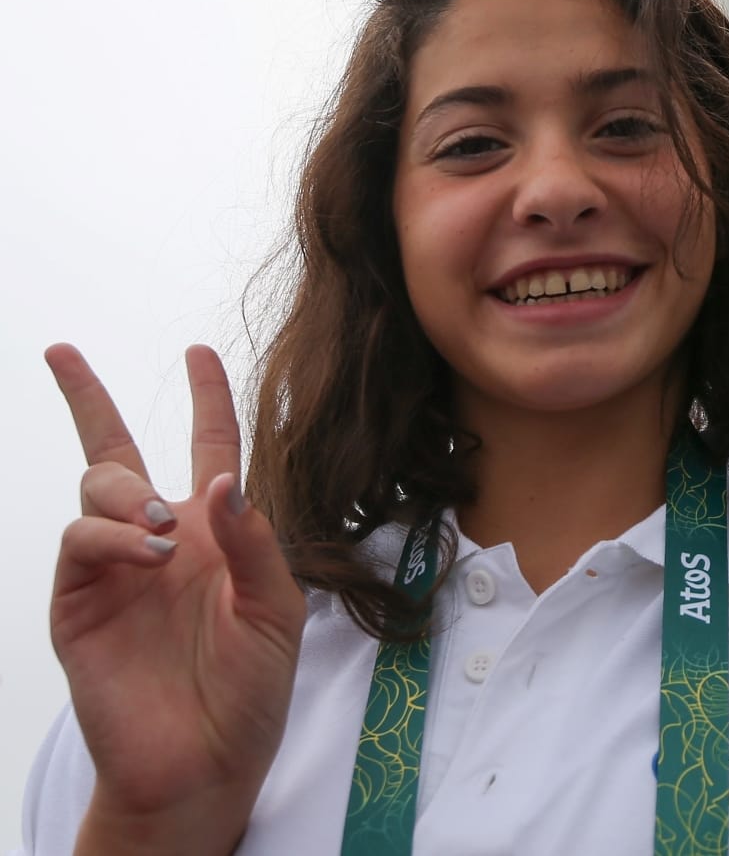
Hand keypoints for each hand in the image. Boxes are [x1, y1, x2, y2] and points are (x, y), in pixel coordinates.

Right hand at [46, 344, 304, 855]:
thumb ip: (257, 542)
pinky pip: (79, 542)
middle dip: (86, 397)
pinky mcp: (79, 604)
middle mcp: (161, 540)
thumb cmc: (250, 691)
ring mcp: (115, 570)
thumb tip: (226, 480)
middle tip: (64, 354)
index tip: (200, 351)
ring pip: (97, 487)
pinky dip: (112, 535)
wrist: (205, 763)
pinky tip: (149, 553)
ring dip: (126, 491)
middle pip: (115, 451)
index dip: (207, 399)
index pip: (210, 448)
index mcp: (216, 534)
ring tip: (161, 528)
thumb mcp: (279, 611)